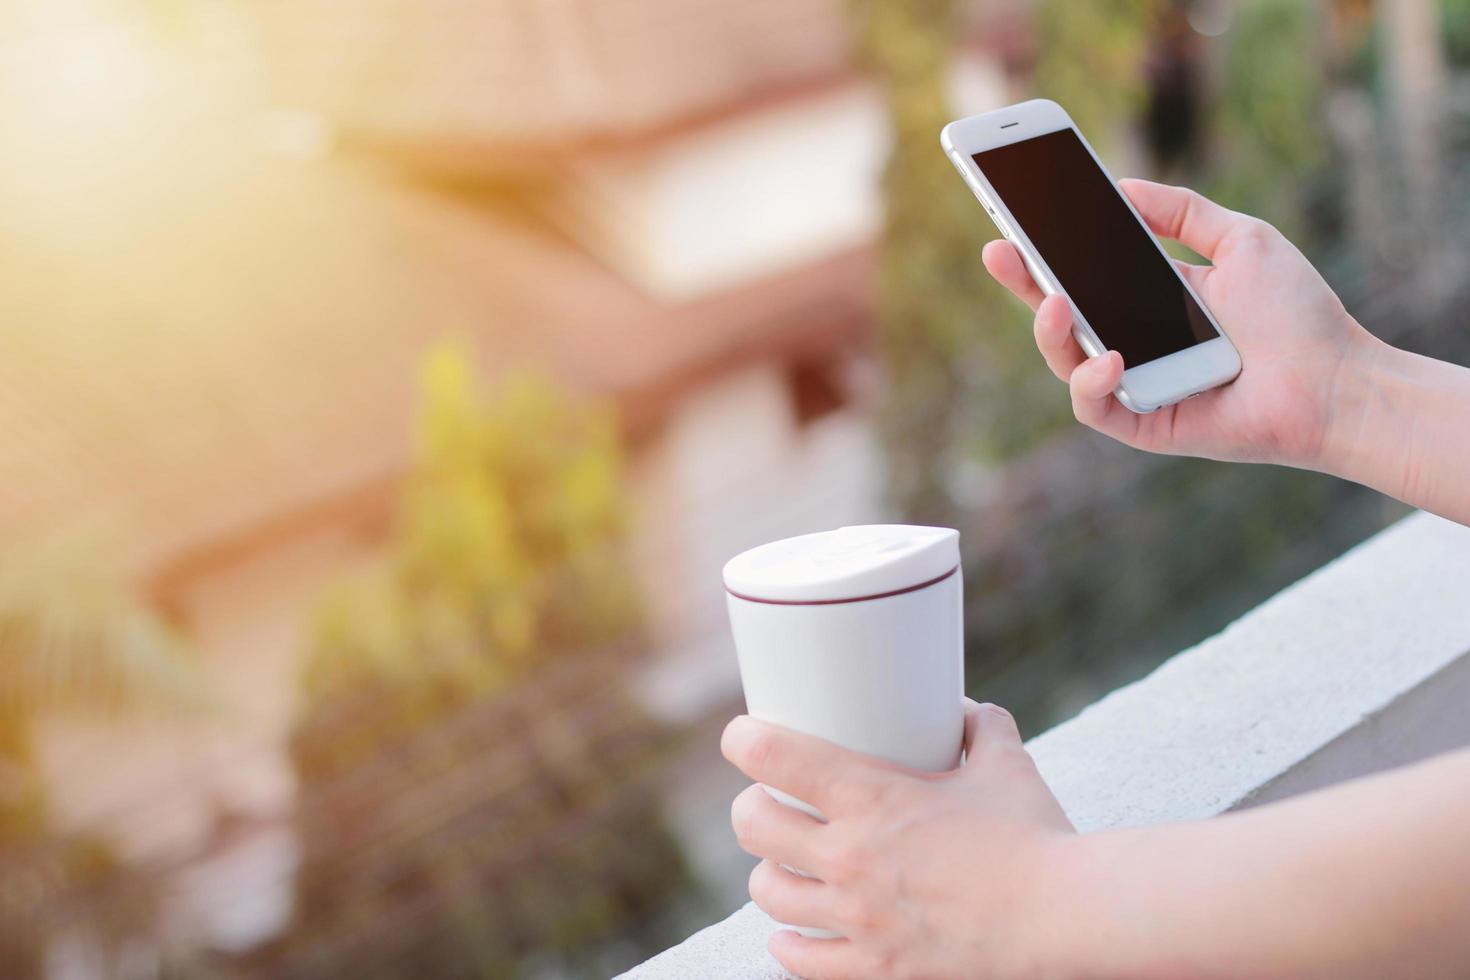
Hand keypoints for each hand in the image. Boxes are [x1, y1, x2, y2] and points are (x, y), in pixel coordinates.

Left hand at [721, 701, 1075, 979]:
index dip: (745, 740)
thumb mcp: (1006, 764)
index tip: (742, 736)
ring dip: (768, 874)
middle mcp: (850, 858)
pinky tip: (788, 935)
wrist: (1065, 918)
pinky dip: (787, 946)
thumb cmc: (1036, 835)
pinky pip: (802, 961)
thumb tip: (965, 710)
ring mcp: (857, 918)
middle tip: (765, 803)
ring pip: (769, 893)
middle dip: (750, 810)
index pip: (775, 758)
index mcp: (872, 797)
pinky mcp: (875, 967)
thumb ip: (980, 728)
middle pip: (752, 827)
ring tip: (781, 866)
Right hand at [982, 179, 1378, 468]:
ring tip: (1055, 303)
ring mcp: (1133, 384)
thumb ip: (1182, 211)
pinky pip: (1094, 406)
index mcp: (1148, 298)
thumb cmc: (1297, 315)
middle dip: (1023, 282)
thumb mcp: (1241, 239)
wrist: (1335, 380)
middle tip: (999, 250)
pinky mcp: (1142, 423)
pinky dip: (1092, 382)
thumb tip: (1121, 186)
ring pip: (1065, 361)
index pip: (1082, 271)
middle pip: (1058, 314)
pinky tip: (1111, 358)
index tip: (1015, 214)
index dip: (1045, 247)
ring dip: (1050, 332)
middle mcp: (1132, 341)